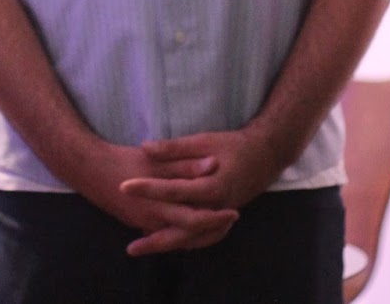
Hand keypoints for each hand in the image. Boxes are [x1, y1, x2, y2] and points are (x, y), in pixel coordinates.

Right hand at [63, 140, 237, 255]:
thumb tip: (213, 164)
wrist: (90, 170)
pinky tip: (191, 222)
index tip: (233, 211)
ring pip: (178, 236)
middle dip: (212, 229)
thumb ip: (185, 164)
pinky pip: (165, 232)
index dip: (216, 218)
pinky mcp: (138, 222)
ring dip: (198, 232)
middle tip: (231, 218)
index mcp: (160, 204)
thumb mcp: (156, 159)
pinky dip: (181, 230)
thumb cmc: (124, 161)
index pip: (195, 219)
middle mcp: (153, 220)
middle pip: (190, 234)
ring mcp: (144, 223)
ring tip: (217, 221)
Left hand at [117, 129, 281, 255]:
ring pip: (193, 239)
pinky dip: (186, 243)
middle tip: (130, 247)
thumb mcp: (204, 141)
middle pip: (183, 229)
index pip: (174, 190)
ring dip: (168, 246)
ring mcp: (221, 216)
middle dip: (156, 239)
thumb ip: (175, 148)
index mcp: (212, 185)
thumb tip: (145, 148)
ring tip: (143, 248)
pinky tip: (168, 243)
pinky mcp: (223, 219)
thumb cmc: (233, 146)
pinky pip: (203, 238)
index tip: (124, 186)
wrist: (265, 156)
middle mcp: (217, 207)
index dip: (148, 189)